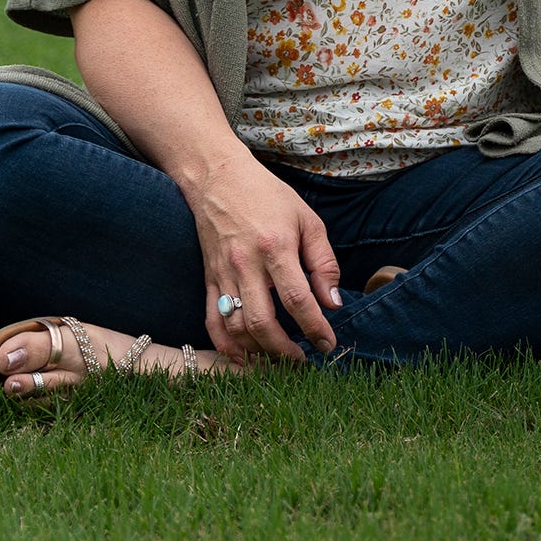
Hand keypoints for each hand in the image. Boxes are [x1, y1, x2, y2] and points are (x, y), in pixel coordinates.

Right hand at [180, 152, 342, 363]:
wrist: (219, 178)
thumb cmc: (269, 197)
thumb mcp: (308, 221)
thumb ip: (323, 263)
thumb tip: (333, 303)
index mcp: (276, 248)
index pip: (297, 299)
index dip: (315, 327)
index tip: (328, 344)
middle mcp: (246, 265)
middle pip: (263, 322)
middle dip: (285, 350)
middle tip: (303, 361)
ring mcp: (223, 274)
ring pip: (236, 327)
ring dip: (258, 352)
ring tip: (279, 360)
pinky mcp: (208, 279)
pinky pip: (212, 320)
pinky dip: (225, 345)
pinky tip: (242, 358)